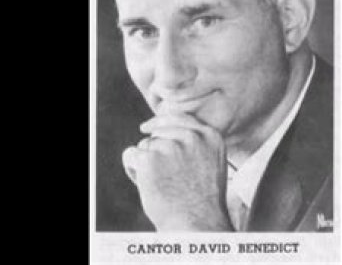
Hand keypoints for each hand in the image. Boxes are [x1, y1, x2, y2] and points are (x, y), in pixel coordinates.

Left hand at [122, 113, 232, 230]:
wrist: (196, 224)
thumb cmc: (202, 203)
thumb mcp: (211, 164)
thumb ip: (196, 146)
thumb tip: (165, 133)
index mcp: (209, 136)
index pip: (179, 118)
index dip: (160, 122)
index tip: (146, 127)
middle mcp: (192, 137)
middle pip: (159, 132)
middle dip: (154, 150)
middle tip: (164, 177)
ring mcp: (170, 146)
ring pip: (145, 145)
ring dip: (146, 163)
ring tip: (162, 186)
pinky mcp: (150, 158)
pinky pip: (131, 155)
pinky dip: (132, 169)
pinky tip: (146, 185)